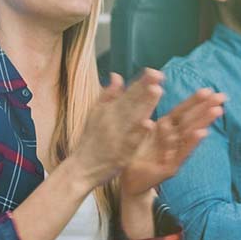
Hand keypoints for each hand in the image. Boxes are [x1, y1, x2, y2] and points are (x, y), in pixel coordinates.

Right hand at [67, 69, 164, 187]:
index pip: (128, 93)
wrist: (82, 168)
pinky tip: (149, 123)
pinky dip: (139, 132)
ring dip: (145, 105)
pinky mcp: (122, 153)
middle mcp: (113, 120)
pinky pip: (132, 141)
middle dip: (145, 88)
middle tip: (158, 75)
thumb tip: (117, 75)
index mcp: (109, 110)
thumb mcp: (95, 114)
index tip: (154, 71)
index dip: (141, 82)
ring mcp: (118, 136)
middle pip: (132, 102)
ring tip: (157, 91)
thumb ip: (108, 95)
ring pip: (134, 118)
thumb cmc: (91, 139)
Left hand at [121, 88, 225, 197]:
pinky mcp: (170, 168)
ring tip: (217, 111)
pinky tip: (201, 133)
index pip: (182, 112)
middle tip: (222, 97)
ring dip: (204, 122)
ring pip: (190, 135)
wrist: (129, 181)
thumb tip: (152, 91)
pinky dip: (191, 142)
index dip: (195, 101)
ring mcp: (174, 154)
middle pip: (191, 121)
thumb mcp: (140, 134)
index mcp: (165, 130)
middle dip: (206, 108)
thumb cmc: (135, 155)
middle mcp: (173, 141)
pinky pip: (181, 153)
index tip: (209, 90)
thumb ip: (148, 118)